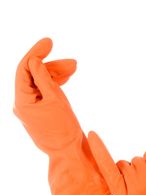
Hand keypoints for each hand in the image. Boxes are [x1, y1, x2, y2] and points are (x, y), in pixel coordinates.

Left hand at [14, 38, 110, 194]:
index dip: (36, 53)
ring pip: (42, 84)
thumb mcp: (56, 100)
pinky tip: (66, 78)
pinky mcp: (41, 112)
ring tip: (74, 68)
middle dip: (52, 67)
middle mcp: (24, 104)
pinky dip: (55, 85)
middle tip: (73, 63)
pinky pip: (46, 93)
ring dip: (56, 75)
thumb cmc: (64, 130)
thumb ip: (44, 79)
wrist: (70, 152)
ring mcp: (32, 109)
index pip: (24, 70)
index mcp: (22, 102)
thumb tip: (34, 61)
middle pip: (34, 76)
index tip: (49, 42)